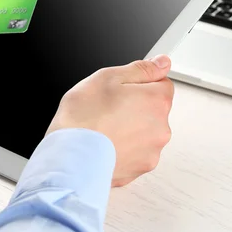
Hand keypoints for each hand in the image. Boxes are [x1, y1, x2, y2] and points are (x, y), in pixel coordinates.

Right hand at [46, 55, 173, 186]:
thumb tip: (162, 63)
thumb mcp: (108, 77)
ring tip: (104, 129)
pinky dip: (124, 149)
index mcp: (156, 101)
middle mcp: (161, 128)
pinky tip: (105, 145)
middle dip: (135, 107)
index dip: (139, 84)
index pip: (162, 84)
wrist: (69, 158)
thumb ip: (141, 69)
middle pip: (154, 110)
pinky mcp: (140, 168)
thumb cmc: (83, 118)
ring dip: (130, 130)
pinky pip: (135, 153)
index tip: (122, 90)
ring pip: (144, 133)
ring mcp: (152, 151)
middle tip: (108, 109)